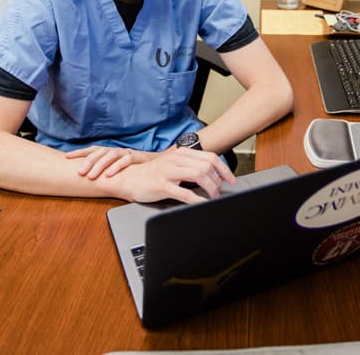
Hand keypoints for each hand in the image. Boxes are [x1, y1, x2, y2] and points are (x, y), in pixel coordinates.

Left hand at [66, 145, 150, 178]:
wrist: (155, 165)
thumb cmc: (132, 168)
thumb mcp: (115, 168)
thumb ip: (103, 170)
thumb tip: (84, 177)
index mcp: (109, 152)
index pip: (92, 150)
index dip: (79, 152)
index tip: (66, 157)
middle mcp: (116, 150)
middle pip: (99, 152)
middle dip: (88, 162)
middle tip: (79, 172)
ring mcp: (126, 153)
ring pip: (111, 155)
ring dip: (99, 165)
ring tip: (91, 176)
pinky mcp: (137, 157)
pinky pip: (126, 160)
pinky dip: (117, 167)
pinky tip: (109, 175)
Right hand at [116, 148, 236, 203]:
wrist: (128, 178)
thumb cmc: (152, 174)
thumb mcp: (173, 165)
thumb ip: (190, 166)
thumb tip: (211, 175)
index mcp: (181, 153)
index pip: (210, 157)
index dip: (224, 169)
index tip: (231, 180)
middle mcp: (176, 159)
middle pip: (207, 166)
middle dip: (218, 181)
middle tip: (220, 191)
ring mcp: (169, 171)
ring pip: (199, 176)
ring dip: (211, 189)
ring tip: (213, 197)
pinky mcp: (162, 185)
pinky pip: (185, 193)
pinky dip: (198, 200)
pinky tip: (203, 204)